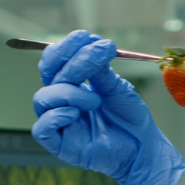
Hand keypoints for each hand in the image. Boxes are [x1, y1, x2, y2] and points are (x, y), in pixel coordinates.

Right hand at [30, 30, 184, 184]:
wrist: (143, 147)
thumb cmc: (129, 117)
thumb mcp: (117, 86)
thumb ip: (99, 68)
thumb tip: (89, 44)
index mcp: (72, 83)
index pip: (55, 59)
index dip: (65, 46)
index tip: (85, 36)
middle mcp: (62, 100)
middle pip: (46, 72)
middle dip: (68, 61)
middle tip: (93, 56)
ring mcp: (59, 121)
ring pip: (44, 98)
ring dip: (70, 93)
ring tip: (96, 101)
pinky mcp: (59, 144)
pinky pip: (42, 128)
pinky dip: (57, 117)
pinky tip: (77, 115)